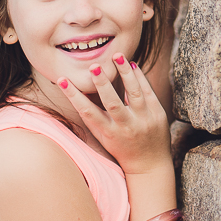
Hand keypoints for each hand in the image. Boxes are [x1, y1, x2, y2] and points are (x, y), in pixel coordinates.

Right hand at [58, 54, 170, 174]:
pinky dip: (140, 77)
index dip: (74, 96)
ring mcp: (143, 120)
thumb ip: (93, 116)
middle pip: (113, 103)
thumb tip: (78, 91)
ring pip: (134, 93)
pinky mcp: (158, 114)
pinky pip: (148, 92)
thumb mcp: (103, 136)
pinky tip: (132, 65)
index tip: (62, 80)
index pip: (88, 112)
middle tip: (94, 67)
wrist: (149, 165)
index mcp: (108, 133)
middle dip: (103, 84)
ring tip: (117, 55)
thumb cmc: (121, 147)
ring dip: (125, 73)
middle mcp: (125, 127)